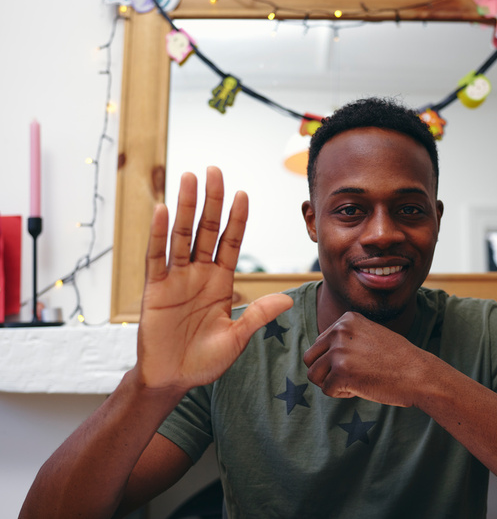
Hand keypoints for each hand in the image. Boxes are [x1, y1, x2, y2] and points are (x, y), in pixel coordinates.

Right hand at [136, 166, 292, 391]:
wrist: (173, 379)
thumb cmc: (205, 360)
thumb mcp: (236, 337)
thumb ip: (257, 315)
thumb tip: (287, 297)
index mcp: (221, 282)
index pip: (231, 243)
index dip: (236, 219)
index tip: (243, 194)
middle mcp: (199, 274)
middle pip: (207, 230)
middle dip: (212, 201)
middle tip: (215, 170)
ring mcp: (176, 279)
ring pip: (182, 236)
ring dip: (186, 207)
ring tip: (189, 178)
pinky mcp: (155, 289)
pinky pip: (156, 257)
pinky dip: (158, 235)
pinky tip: (162, 210)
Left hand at [303, 312, 429, 406]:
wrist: (419, 374)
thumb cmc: (397, 359)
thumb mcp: (370, 335)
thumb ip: (345, 338)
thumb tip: (317, 354)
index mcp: (346, 319)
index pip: (320, 343)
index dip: (334, 360)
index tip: (357, 362)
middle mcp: (340, 331)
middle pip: (310, 358)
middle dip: (325, 372)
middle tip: (348, 377)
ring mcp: (339, 351)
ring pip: (313, 375)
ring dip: (331, 383)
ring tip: (354, 381)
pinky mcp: (341, 372)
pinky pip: (327, 390)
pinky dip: (342, 394)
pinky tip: (362, 387)